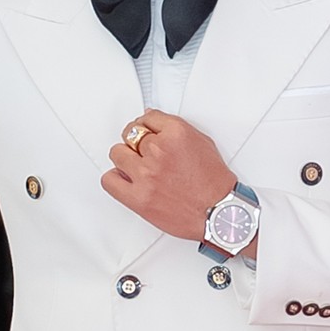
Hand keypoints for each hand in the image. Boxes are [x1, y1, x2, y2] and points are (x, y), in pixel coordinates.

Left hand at [101, 110, 250, 247]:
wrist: (220, 213)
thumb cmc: (215, 183)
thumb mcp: (202, 143)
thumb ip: (174, 130)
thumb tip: (154, 122)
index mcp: (176, 133)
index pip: (147, 117)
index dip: (147, 126)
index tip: (148, 133)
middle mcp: (158, 151)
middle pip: (130, 134)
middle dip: (138, 143)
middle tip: (146, 154)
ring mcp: (146, 174)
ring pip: (117, 154)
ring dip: (125, 159)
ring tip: (138, 168)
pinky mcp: (138, 197)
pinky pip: (110, 181)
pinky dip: (115, 179)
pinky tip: (127, 181)